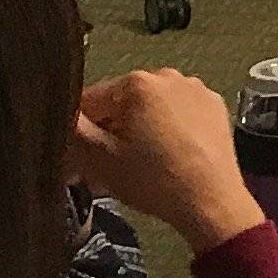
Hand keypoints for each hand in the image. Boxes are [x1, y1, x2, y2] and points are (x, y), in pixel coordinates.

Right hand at [73, 70, 260, 251]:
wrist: (211, 201)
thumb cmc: (153, 180)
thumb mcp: (101, 160)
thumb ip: (75, 132)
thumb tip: (62, 115)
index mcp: (136, 83)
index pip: (90, 100)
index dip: (78, 130)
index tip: (76, 156)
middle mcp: (167, 75)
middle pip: (121, 102)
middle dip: (108, 130)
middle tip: (103, 166)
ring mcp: (195, 89)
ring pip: (150, 107)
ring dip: (136, 130)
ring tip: (134, 165)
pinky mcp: (214, 106)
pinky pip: (178, 113)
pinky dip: (166, 129)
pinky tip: (164, 157)